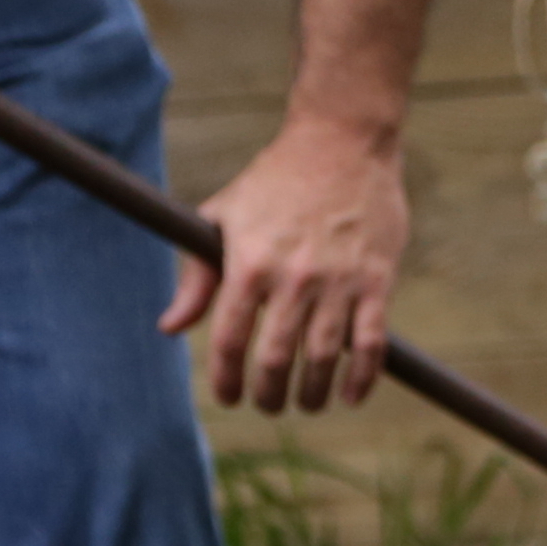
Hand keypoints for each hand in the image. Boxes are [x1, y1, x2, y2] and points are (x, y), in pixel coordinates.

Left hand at [166, 118, 411, 414]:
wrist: (341, 140)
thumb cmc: (273, 181)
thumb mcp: (222, 217)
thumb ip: (197, 276)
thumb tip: (170, 328)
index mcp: (248, 263)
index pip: (230, 341)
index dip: (226, 381)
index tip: (230, 397)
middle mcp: (292, 276)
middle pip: (276, 361)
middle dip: (269, 396)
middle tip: (269, 405)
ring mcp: (338, 280)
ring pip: (323, 360)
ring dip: (312, 395)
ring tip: (307, 403)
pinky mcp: (377, 280)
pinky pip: (370, 344)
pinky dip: (362, 378)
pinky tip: (351, 394)